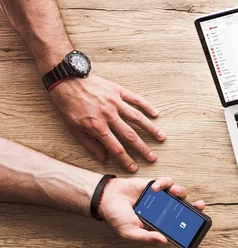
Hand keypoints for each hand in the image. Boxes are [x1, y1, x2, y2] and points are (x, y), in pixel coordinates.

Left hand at [49, 74, 165, 171]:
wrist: (66, 79)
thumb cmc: (68, 105)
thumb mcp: (73, 128)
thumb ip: (89, 144)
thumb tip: (103, 158)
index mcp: (97, 126)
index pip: (116, 148)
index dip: (126, 160)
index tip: (134, 168)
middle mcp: (109, 115)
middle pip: (130, 136)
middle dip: (143, 149)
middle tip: (153, 157)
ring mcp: (115, 102)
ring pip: (137, 118)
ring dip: (150, 129)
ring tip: (161, 137)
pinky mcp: (117, 91)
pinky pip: (135, 99)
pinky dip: (147, 106)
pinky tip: (156, 114)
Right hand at [99, 177, 205, 244]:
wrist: (106, 198)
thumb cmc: (118, 217)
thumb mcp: (130, 232)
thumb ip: (147, 237)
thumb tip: (164, 241)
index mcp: (159, 223)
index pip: (179, 224)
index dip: (190, 223)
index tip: (199, 222)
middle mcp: (163, 210)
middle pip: (184, 208)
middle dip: (195, 207)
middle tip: (200, 205)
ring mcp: (161, 197)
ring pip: (179, 193)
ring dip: (180, 192)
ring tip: (173, 192)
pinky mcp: (156, 185)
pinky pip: (167, 182)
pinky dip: (164, 183)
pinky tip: (155, 188)